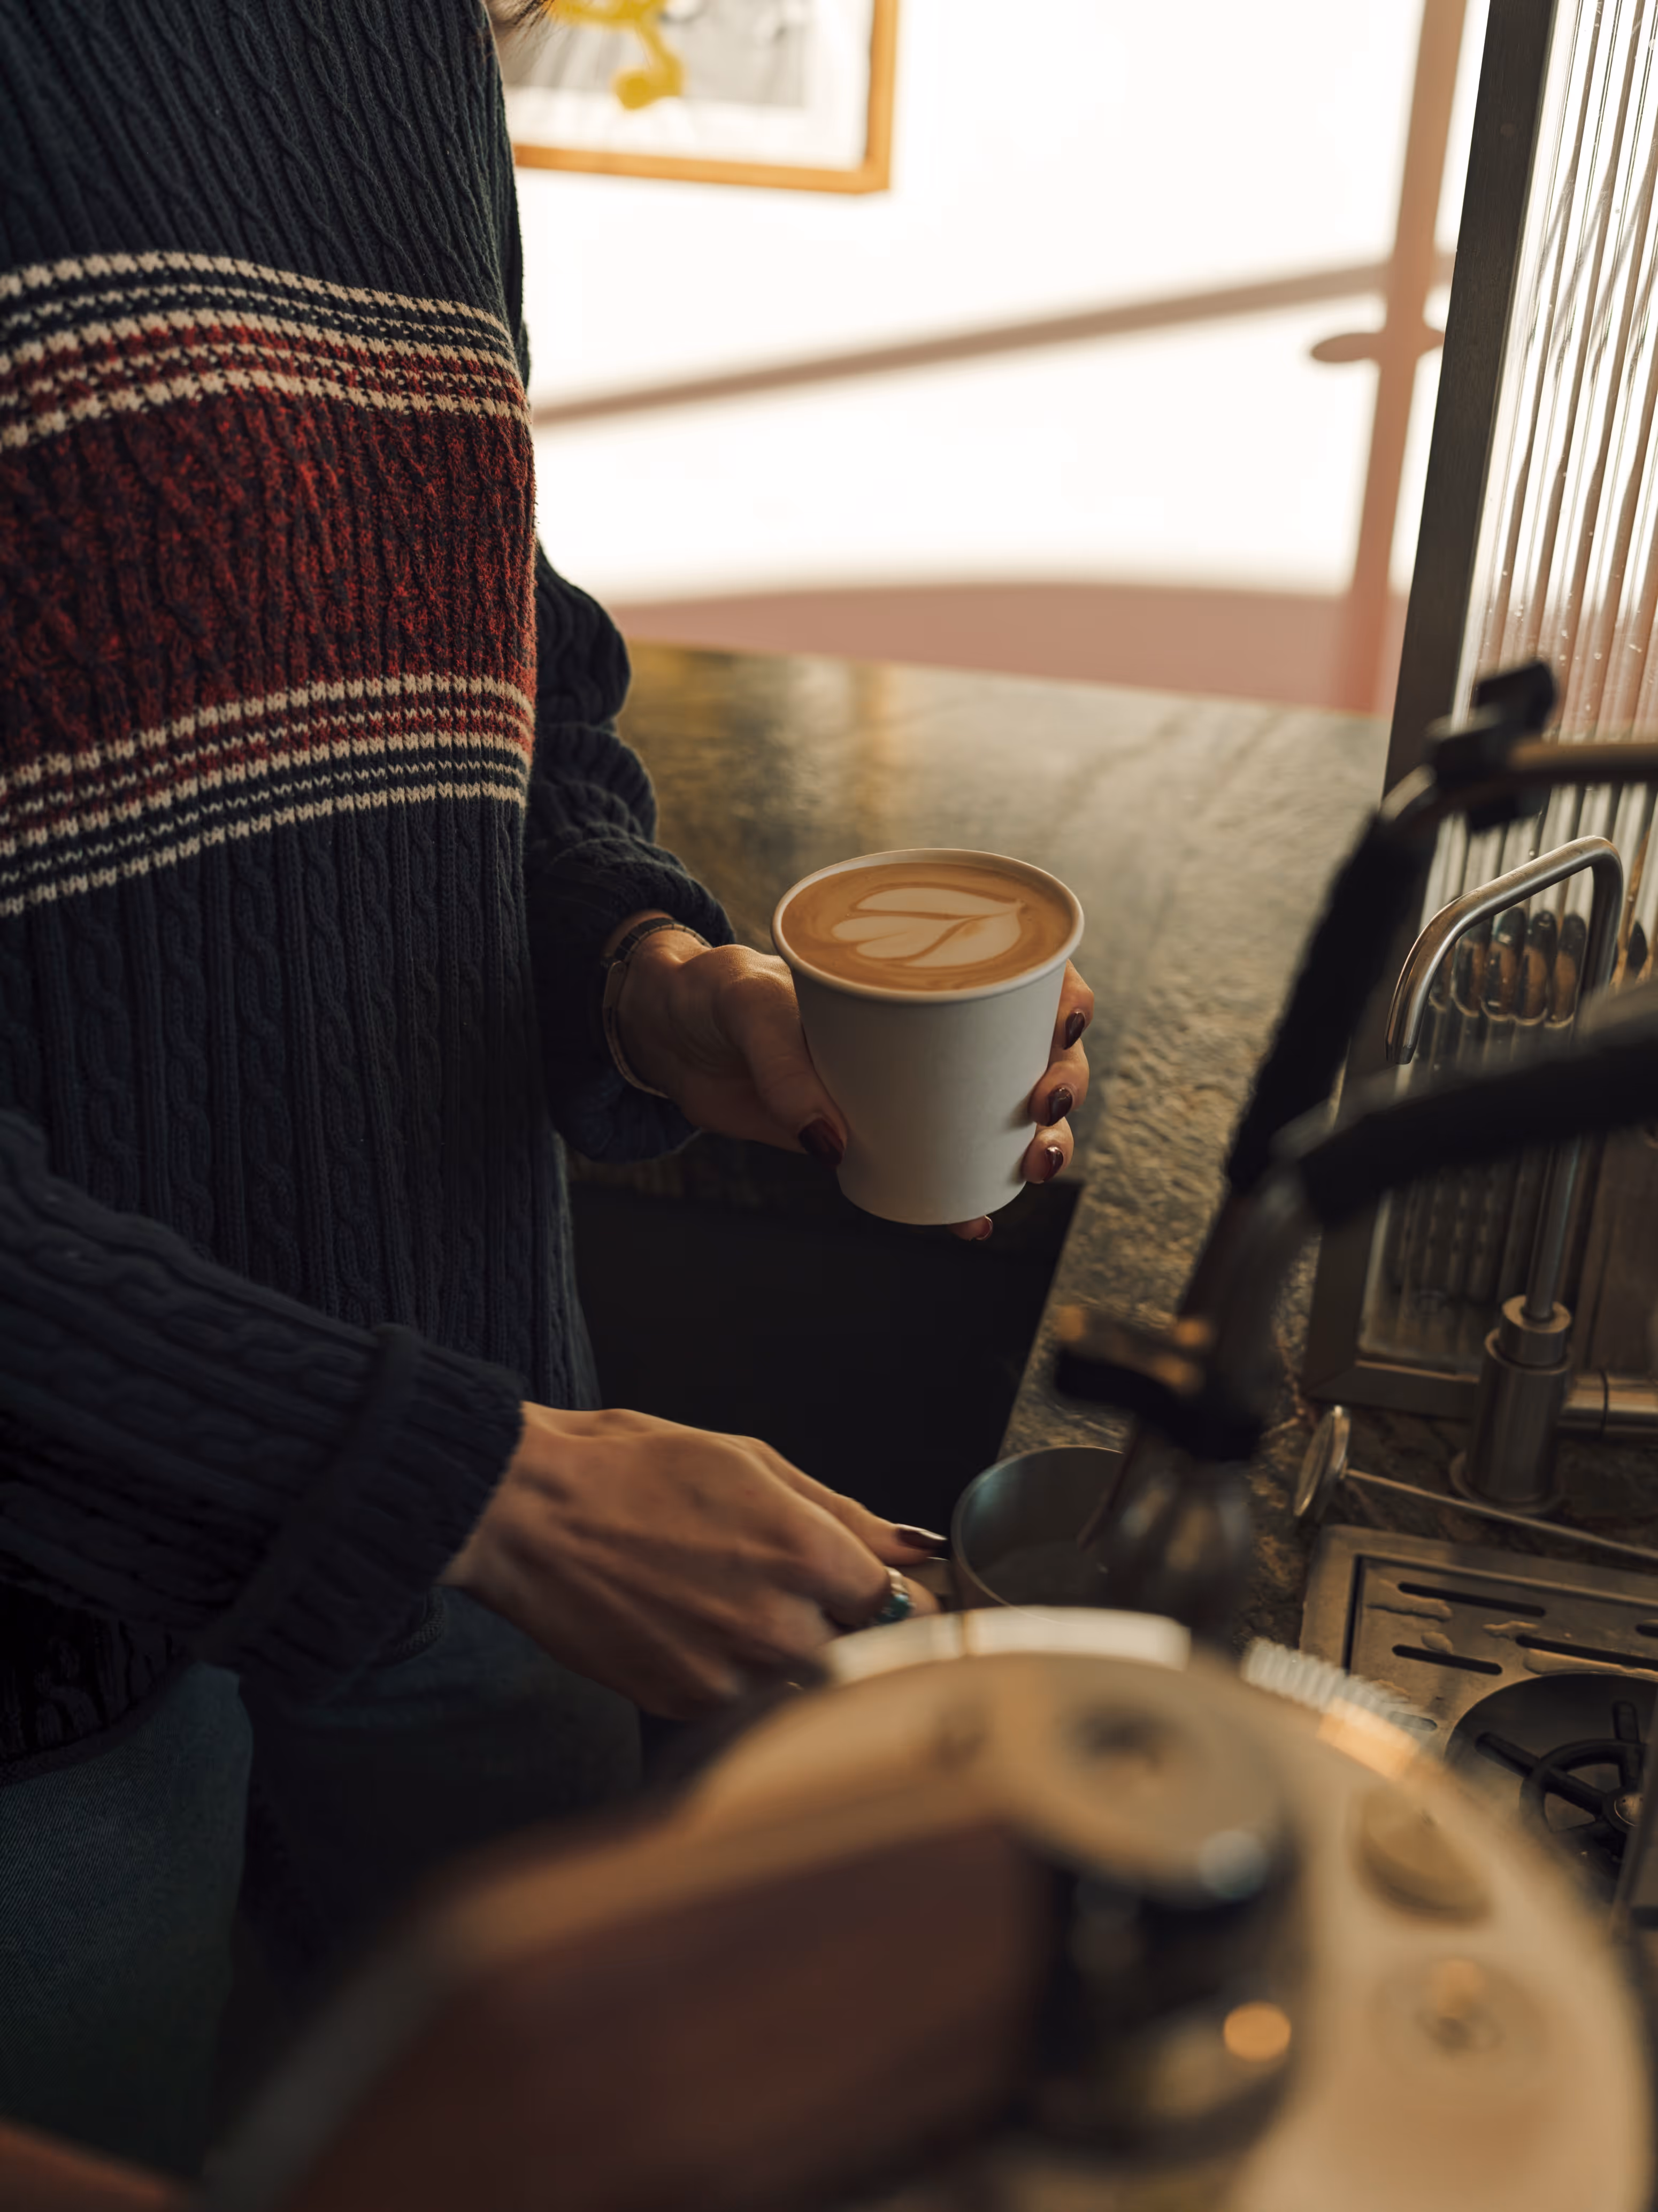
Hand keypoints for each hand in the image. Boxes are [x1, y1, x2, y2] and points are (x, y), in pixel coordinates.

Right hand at [442, 1405, 942, 1717]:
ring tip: (736, 1597)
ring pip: (806, 1682)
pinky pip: (746, 1701)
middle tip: (810, 1588)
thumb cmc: (630, 1470)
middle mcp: (776, 1628)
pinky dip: (740, 1670)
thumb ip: (844, 1512)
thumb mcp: (750, 1461)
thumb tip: (912, 1545)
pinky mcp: (684, 1706)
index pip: (909, 1606)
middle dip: (852, 1625)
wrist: (527, 1515)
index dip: (904, 1594)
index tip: (888, 1586)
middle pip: (867, 1655)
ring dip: (795, 1651)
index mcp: (804, 1555)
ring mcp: (729, 1677)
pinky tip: (700, 1621)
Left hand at [610, 915, 1094, 1240]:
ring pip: (1002, 1117)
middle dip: (1061, 1086)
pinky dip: (963, 1200)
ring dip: (1035, 1146)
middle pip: (1031, 1053)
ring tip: (1029, 1171)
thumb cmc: (714, 991)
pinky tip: (973, 1223)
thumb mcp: (742, 1003)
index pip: (1018, 972)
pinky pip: (939, 1168)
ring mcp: (912, 1086)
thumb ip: (783, 1061)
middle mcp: (931, 1029)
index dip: (1061, 998)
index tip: (1061, 1027)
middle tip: (1041, 1111)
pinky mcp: (878, 1136)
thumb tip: (834, 1144)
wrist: (671, 1037)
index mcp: (917, 972)